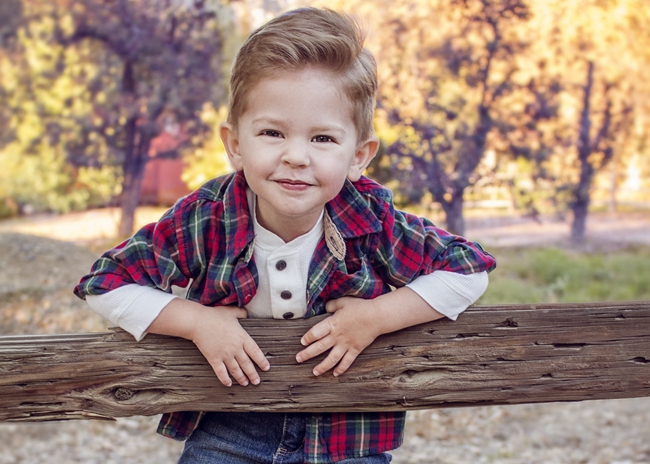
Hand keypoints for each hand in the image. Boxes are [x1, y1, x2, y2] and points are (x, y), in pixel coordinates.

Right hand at [147, 299, 269, 387]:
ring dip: (241, 378)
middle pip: (247, 364)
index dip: (262, 361)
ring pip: (236, 370)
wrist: (199, 322)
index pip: (256, 352)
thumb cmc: (215, 316)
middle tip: (257, 381)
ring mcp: (225, 355)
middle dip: (253, 374)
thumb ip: (241, 313)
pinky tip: (228, 384)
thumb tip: (246, 312)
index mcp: (242, 337)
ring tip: (245, 384)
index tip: (266, 368)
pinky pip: (221, 372)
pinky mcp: (214, 359)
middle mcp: (235, 348)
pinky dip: (225, 379)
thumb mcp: (231, 312)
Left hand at [295, 297, 381, 376]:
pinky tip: (335, 374)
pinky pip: (347, 362)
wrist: (376, 316)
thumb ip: (332, 305)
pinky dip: (341, 369)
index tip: (303, 342)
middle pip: (319, 347)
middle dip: (307, 354)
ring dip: (322, 366)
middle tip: (298, 359)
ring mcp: (346, 344)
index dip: (308, 338)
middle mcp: (337, 336)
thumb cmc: (360, 307)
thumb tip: (326, 308)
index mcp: (332, 324)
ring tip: (314, 372)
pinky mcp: (355, 350)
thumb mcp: (343, 302)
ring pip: (331, 358)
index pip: (315, 333)